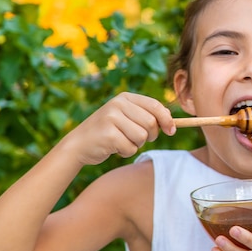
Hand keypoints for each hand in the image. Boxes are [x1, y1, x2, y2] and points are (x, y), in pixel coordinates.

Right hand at [59, 92, 175, 165]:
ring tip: (122, 141)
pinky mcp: (108, 134)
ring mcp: (111, 118)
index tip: (171, 130)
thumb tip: (172, 122)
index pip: (155, 105)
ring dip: (136, 144)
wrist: (79, 144)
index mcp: (125, 98)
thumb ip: (147, 116)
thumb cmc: (109, 132)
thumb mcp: (126, 118)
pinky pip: (130, 148)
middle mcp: (117, 104)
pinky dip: (126, 152)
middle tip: (138, 139)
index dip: (167, 119)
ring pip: (142, 137)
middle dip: (150, 135)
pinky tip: (114, 148)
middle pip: (151, 123)